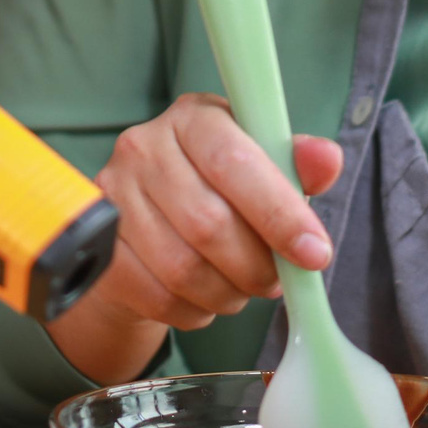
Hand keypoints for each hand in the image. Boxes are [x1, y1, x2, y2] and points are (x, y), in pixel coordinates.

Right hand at [92, 92, 342, 328]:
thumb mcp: (264, 168)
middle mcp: (144, 148)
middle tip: (277, 280)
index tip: (315, 253)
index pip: (236, 162)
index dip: (279, 213)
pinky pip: (159, 296)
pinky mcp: (100, 248)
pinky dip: (197, 309)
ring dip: (229, 292)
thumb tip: (326, 159)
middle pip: (209, 223)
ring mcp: (113, 198)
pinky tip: (206, 296)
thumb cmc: (219, 192)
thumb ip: (297, 165)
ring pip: (184, 268)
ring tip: (243, 286)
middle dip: (257, 266)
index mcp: (193, 117)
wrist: (149, 228)